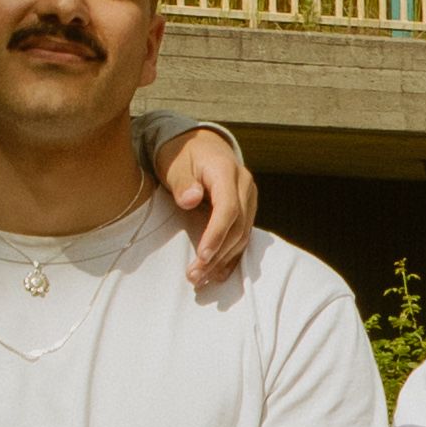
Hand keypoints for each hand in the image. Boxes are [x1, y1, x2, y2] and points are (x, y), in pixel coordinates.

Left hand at [159, 124, 258, 288]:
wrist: (201, 146)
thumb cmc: (183, 155)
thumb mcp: (175, 164)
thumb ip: (182, 182)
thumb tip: (191, 200)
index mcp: (227, 171)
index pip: (228, 208)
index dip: (216, 234)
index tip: (202, 256)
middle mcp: (245, 185)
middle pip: (238, 226)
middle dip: (217, 255)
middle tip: (194, 276)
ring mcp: (249, 198)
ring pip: (243, 235)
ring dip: (223, 260)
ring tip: (200, 279)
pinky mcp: (247, 210)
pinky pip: (243, 236)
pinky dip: (231, 256)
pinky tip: (218, 275)